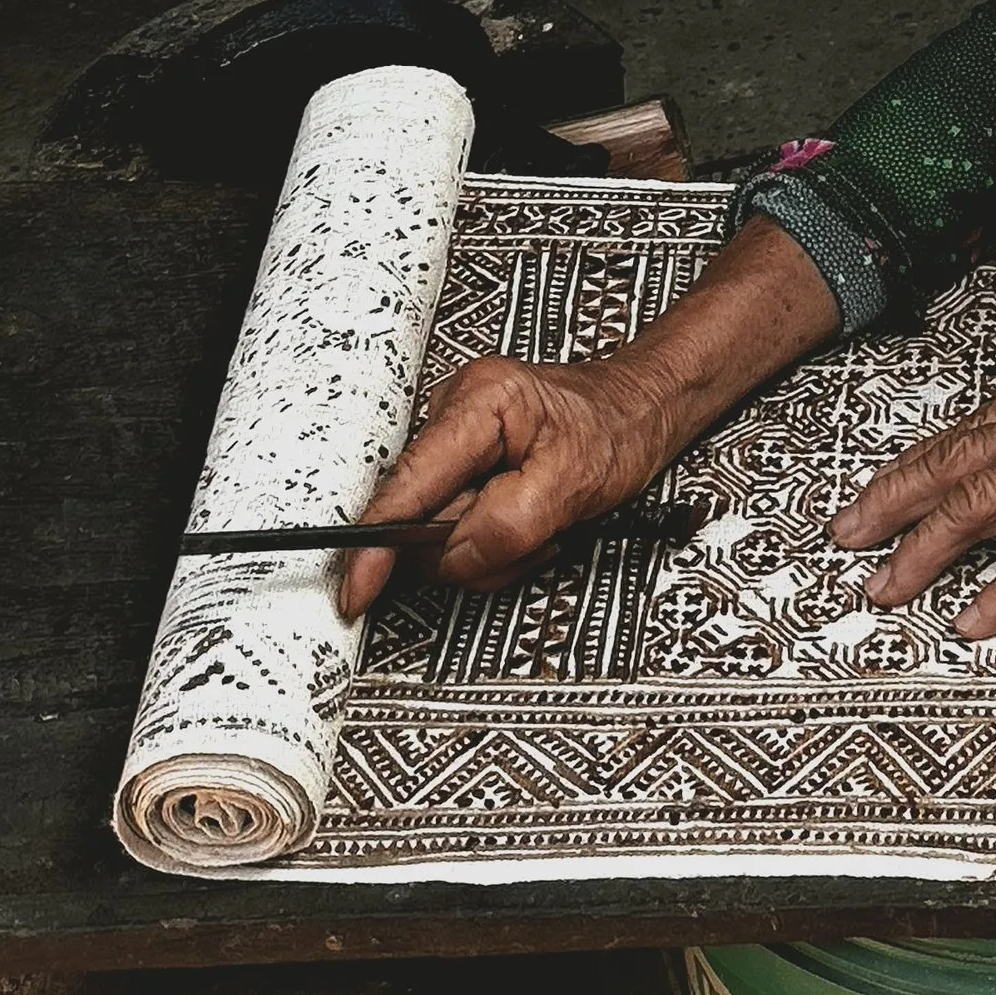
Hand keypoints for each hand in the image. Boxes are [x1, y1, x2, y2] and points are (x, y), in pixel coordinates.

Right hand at [338, 214, 841, 618]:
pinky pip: (461, 526)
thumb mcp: (574, 483)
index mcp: (478, 402)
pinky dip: (496, 539)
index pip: (407, 486)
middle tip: (534, 534)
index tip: (355, 591)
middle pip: (425, 517)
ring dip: (492, 547)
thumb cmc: (615, 430)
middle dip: (475, 545)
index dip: (376, 545)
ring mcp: (457, 440)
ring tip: (542, 522)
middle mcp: (456, 413)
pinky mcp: (464, 464)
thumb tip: (450, 557)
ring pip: (444, 532)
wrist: (640, 410)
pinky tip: (530, 522)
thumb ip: (506, 525)